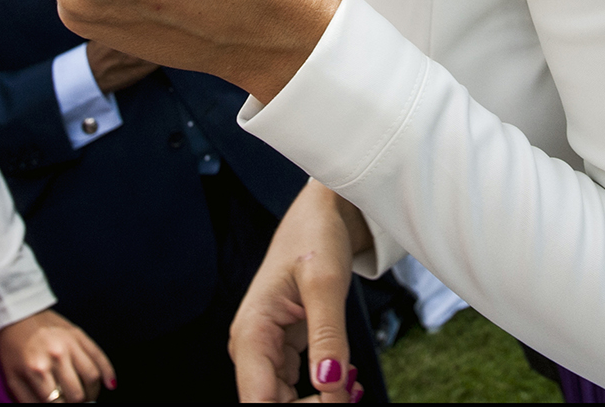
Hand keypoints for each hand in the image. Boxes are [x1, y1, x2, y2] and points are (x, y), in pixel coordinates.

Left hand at [0, 308, 114, 402]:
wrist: (18, 315)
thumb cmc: (13, 348)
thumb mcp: (13, 379)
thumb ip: (28, 401)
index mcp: (37, 370)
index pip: (58, 403)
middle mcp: (57, 357)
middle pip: (78, 393)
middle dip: (78, 403)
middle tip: (74, 403)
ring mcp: (70, 344)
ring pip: (92, 377)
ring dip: (92, 392)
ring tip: (87, 396)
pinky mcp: (79, 334)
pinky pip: (99, 356)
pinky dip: (108, 373)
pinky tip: (109, 385)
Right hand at [229, 182, 367, 403]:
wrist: (321, 216)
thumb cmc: (316, 238)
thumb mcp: (325, 283)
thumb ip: (328, 335)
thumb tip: (330, 384)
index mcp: (251, 333)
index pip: (259, 401)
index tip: (335, 401)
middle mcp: (251, 348)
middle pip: (272, 405)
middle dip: (313, 406)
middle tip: (352, 390)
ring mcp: (264, 351)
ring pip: (285, 402)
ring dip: (319, 402)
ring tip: (354, 384)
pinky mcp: (281, 351)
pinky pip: (296, 388)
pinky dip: (322, 392)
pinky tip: (346, 379)